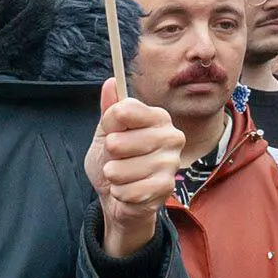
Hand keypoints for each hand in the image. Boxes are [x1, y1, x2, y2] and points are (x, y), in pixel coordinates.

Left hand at [86, 88, 182, 256]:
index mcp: (157, 117)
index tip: (112, 132)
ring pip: (120, 169)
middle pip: (117, 141)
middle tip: (118, 158)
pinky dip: (120, 193)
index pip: (124, 110)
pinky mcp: (166, 187)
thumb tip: (111, 82)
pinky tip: (128, 190)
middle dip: (109, 155)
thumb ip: (110, 110)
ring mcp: (171, 163)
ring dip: (114, 176)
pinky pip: (128, 190)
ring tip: (123, 176)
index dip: (110, 125)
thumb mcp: (106, 133)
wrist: (118, 196)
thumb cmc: (115, 160)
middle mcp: (171, 136)